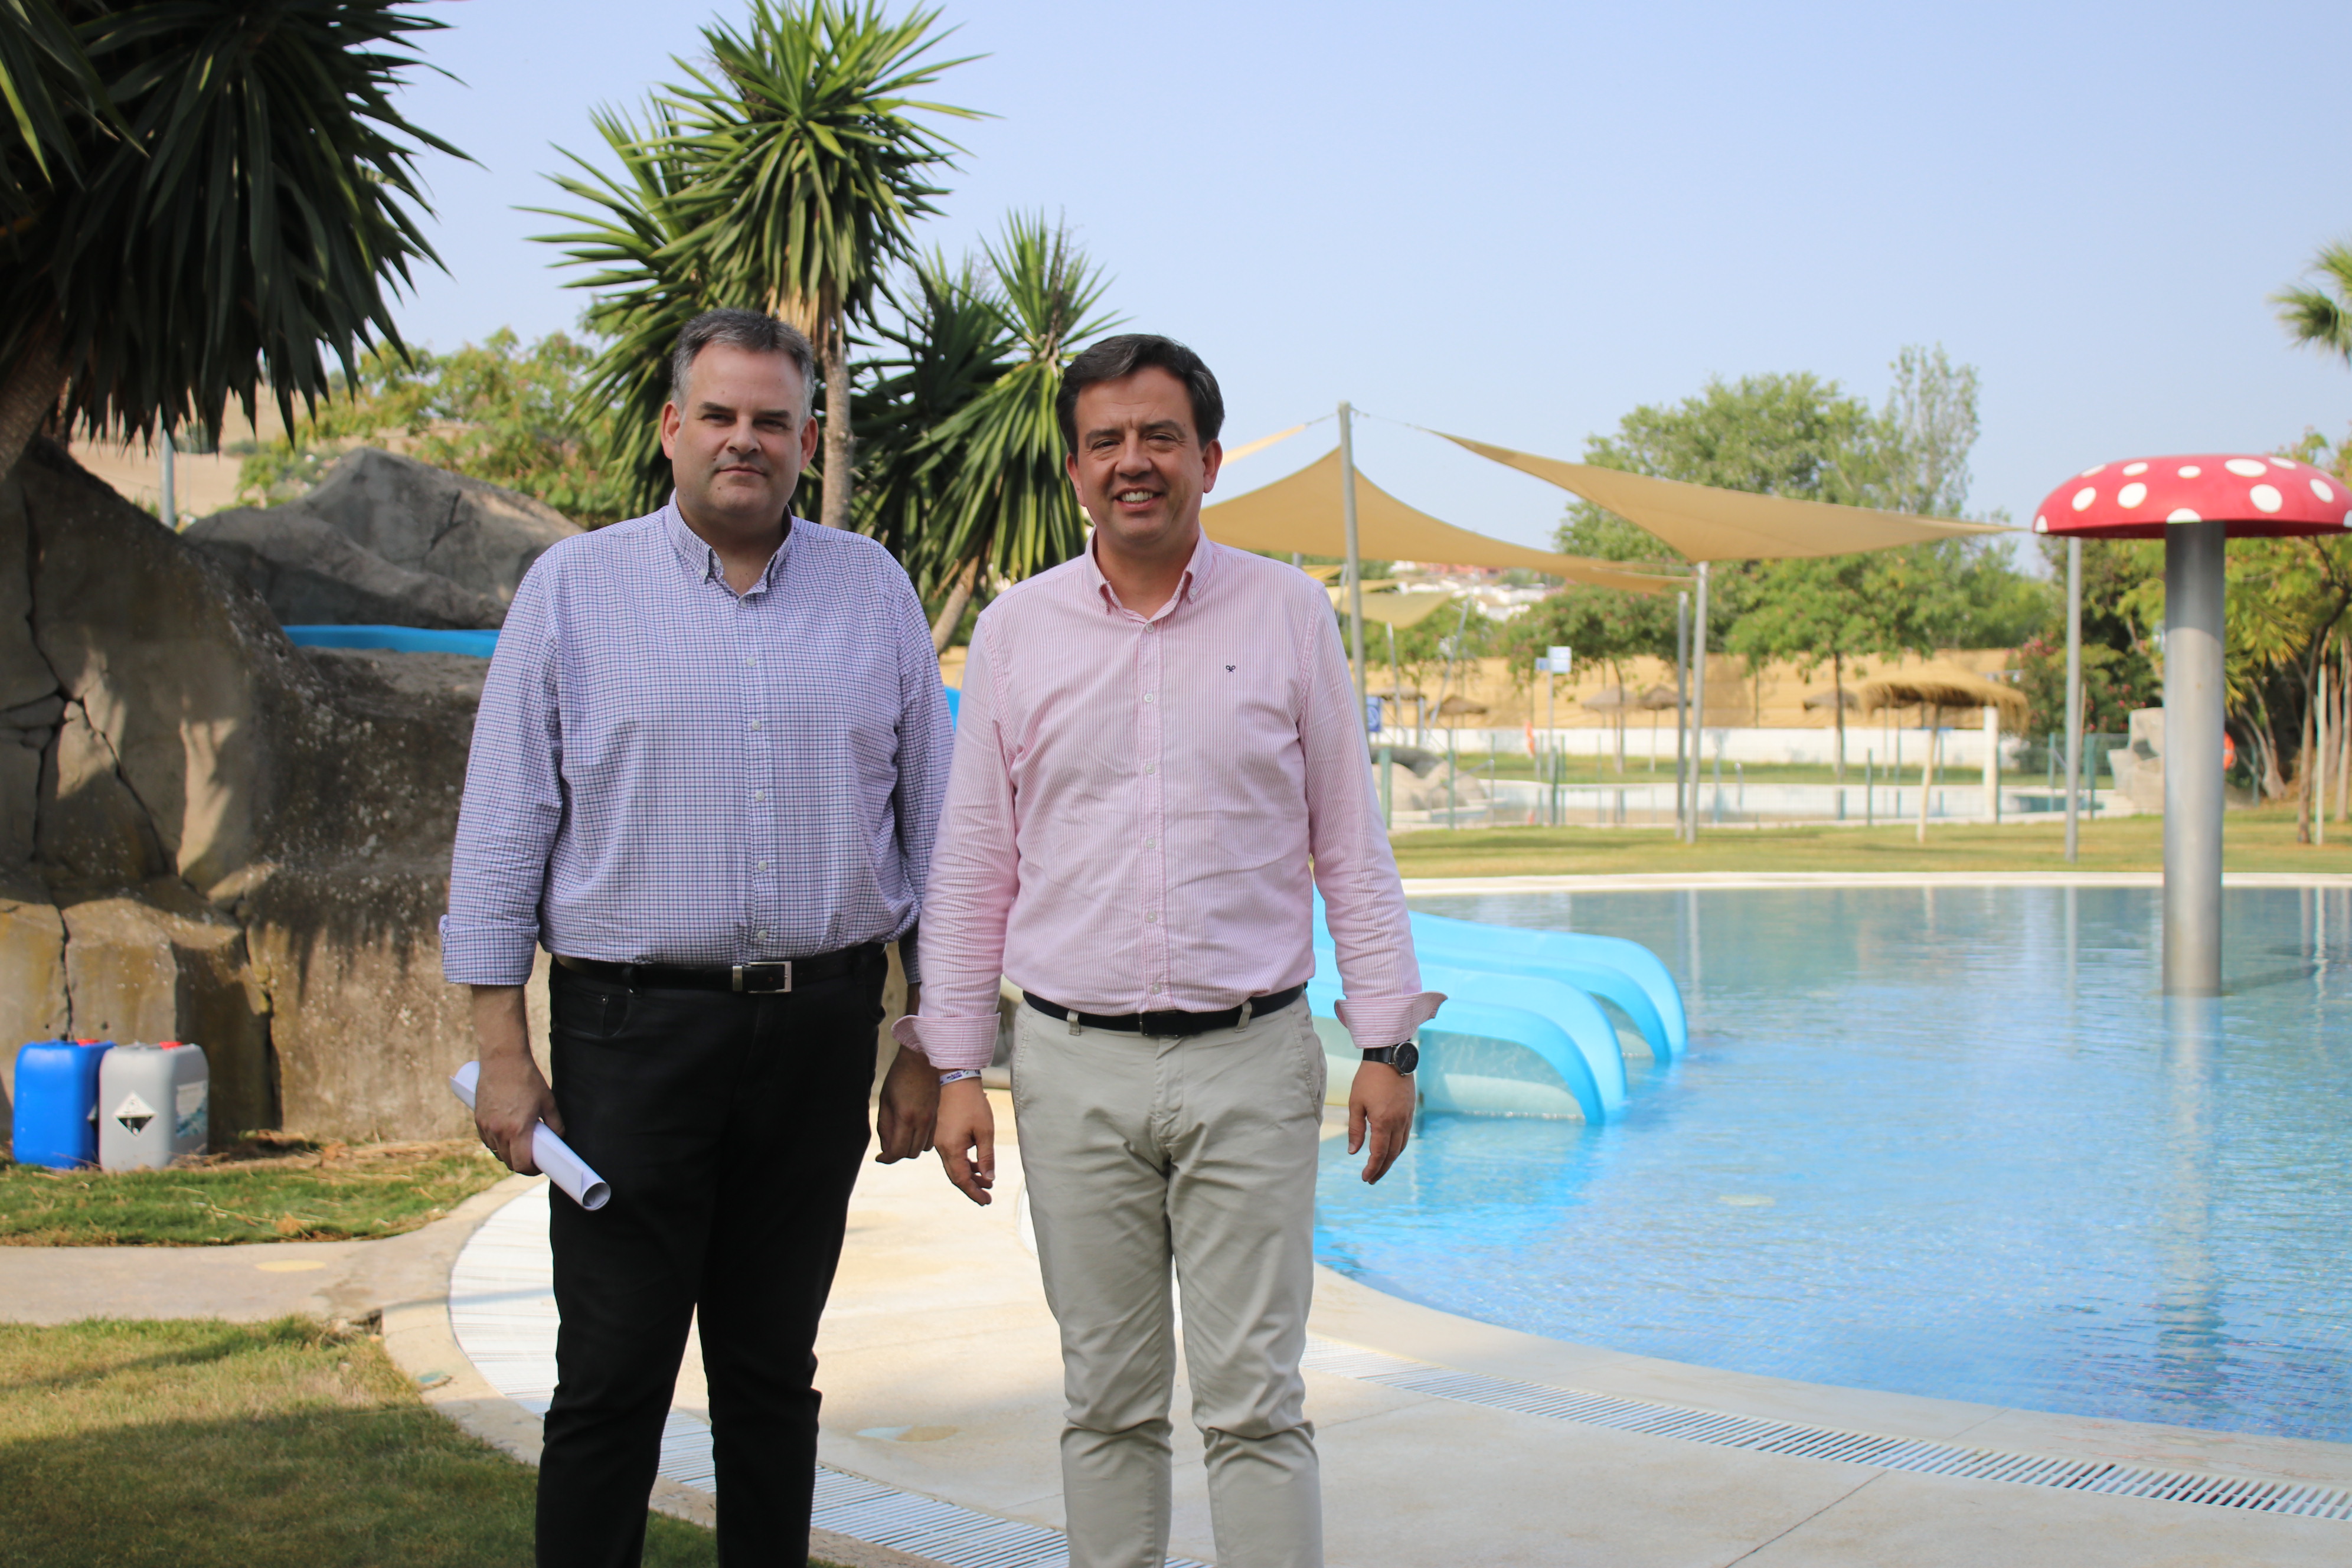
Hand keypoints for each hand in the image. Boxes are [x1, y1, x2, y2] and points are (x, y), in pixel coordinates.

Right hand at [470, 985, 561, 1175]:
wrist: (503, 1060)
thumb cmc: (527, 1079)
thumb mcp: (547, 1101)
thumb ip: (555, 1123)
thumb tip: (559, 1137)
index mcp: (517, 1130)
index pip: (522, 1164)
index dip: (531, 1170)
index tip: (539, 1167)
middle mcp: (499, 1131)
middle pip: (508, 1161)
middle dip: (521, 1164)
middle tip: (532, 1158)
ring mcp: (486, 1126)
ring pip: (497, 1152)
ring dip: (508, 1154)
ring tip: (520, 1146)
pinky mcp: (478, 1119)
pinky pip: (487, 1140)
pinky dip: (496, 1143)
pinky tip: (506, 1136)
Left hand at [875, 1043, 938, 1162]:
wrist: (922, 1060)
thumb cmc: (899, 1077)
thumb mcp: (885, 1101)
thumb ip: (885, 1127)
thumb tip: (885, 1147)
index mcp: (906, 1117)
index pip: (897, 1151)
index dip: (887, 1158)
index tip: (879, 1157)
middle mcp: (922, 1122)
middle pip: (911, 1153)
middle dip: (897, 1154)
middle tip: (888, 1146)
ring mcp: (932, 1119)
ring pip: (922, 1148)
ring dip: (910, 1148)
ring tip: (901, 1138)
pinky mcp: (937, 1116)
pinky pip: (931, 1139)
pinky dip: (920, 1141)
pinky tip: (912, 1131)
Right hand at [933, 1077, 994, 1204]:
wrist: (954, 1079)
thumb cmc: (972, 1103)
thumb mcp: (985, 1130)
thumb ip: (986, 1156)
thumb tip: (989, 1178)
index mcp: (951, 1148)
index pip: (961, 1179)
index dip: (973, 1192)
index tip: (986, 1202)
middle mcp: (940, 1147)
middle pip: (955, 1175)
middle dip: (972, 1187)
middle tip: (987, 1197)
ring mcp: (938, 1140)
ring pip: (953, 1165)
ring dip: (969, 1174)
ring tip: (986, 1181)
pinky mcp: (940, 1133)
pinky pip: (951, 1154)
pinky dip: (963, 1162)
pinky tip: (975, 1164)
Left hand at [1348, 1060, 1414, 1183]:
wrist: (1390, 1057)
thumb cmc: (1368, 1079)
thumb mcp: (1356, 1103)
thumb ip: (1355, 1129)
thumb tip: (1353, 1152)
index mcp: (1383, 1122)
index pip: (1378, 1153)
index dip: (1372, 1168)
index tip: (1365, 1178)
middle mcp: (1398, 1123)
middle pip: (1391, 1154)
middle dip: (1381, 1169)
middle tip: (1372, 1179)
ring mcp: (1407, 1117)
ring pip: (1401, 1146)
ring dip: (1391, 1160)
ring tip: (1380, 1168)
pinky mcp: (1410, 1111)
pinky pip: (1406, 1135)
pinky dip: (1398, 1147)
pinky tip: (1391, 1150)